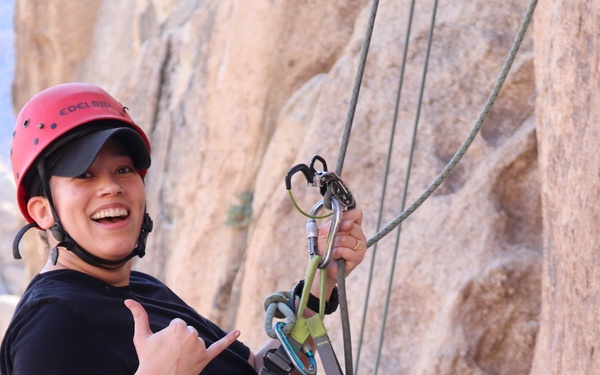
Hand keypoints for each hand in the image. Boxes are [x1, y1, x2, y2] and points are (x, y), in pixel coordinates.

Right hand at [125, 299, 239, 374]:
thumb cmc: (147, 359)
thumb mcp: (141, 337)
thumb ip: (138, 316)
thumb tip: (128, 300)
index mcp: (178, 328)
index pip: (178, 324)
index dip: (169, 335)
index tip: (164, 346)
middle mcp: (192, 336)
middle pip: (188, 331)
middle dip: (179, 341)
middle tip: (169, 354)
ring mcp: (200, 348)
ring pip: (196, 341)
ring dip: (188, 348)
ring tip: (178, 359)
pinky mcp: (205, 359)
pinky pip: (219, 347)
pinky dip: (229, 340)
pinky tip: (238, 332)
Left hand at [317, 208, 365, 283]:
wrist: (320, 266)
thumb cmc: (323, 248)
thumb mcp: (326, 231)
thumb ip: (336, 223)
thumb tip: (350, 220)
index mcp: (353, 227)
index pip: (357, 214)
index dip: (346, 217)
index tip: (338, 224)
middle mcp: (359, 236)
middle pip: (353, 226)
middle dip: (338, 233)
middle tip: (332, 241)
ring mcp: (360, 247)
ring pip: (348, 239)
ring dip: (335, 245)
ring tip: (332, 250)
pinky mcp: (358, 258)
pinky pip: (346, 251)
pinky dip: (336, 252)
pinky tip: (334, 256)